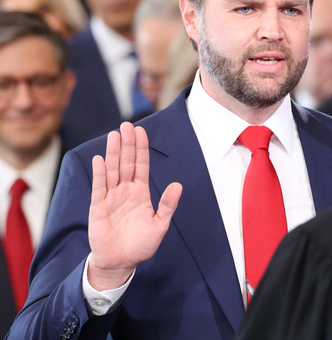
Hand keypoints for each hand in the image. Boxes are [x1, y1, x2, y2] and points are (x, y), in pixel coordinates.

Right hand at [87, 122, 181, 290]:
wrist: (121, 262)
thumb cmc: (140, 245)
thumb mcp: (160, 224)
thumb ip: (167, 205)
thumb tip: (177, 185)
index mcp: (140, 193)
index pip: (141, 166)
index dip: (141, 149)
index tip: (141, 131)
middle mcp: (125, 191)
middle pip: (126, 163)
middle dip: (128, 144)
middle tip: (127, 125)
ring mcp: (111, 197)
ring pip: (113, 170)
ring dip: (114, 153)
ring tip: (115, 135)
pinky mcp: (98, 207)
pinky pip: (99, 187)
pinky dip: (100, 173)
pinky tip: (100, 159)